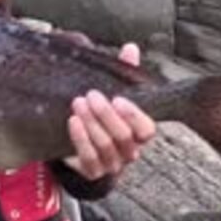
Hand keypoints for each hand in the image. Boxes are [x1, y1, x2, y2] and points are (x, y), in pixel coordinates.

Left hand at [64, 43, 156, 180]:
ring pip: (106, 147)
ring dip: (91, 124)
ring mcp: (112, 165)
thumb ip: (124, 72)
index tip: (118, 98)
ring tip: (78, 104)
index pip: (147, 131)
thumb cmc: (103, 117)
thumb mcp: (114, 93)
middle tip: (91, 96)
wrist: (81, 146)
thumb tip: (130, 48)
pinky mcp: (93, 172)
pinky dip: (81, 139)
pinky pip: (89, 159)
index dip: (135, 116)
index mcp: (139, 134)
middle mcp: (129, 152)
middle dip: (106, 115)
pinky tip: (73, 121)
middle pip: (124, 138)